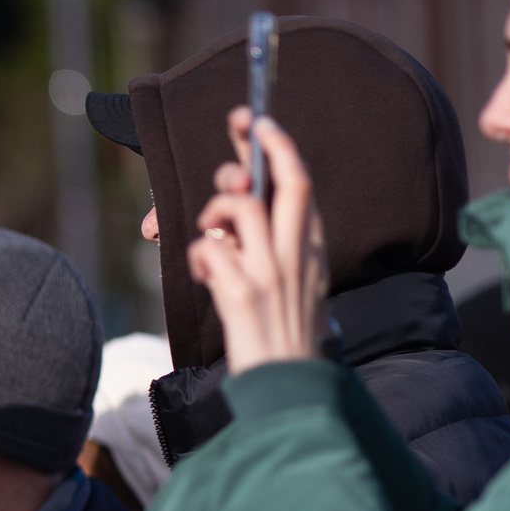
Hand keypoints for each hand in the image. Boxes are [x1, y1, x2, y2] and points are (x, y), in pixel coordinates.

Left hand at [187, 109, 328, 372]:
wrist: (289, 389)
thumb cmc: (285, 337)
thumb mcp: (294, 287)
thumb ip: (271, 250)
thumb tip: (228, 224)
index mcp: (312, 251)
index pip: (303, 187)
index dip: (281, 148)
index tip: (261, 122)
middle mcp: (296, 256)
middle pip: (286, 181)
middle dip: (260, 144)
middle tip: (238, 123)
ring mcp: (270, 274)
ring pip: (241, 207)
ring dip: (216, 207)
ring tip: (210, 231)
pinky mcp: (241, 295)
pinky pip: (208, 251)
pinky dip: (197, 256)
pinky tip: (202, 276)